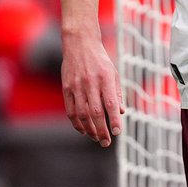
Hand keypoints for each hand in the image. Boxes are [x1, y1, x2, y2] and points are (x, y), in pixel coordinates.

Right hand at [60, 32, 124, 146]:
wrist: (79, 44)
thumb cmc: (100, 60)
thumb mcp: (113, 73)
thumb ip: (117, 93)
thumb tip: (122, 113)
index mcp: (105, 78)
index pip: (110, 103)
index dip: (114, 120)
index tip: (118, 132)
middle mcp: (90, 83)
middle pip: (96, 112)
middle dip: (102, 130)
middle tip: (106, 142)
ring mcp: (76, 86)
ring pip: (82, 114)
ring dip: (89, 129)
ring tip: (96, 138)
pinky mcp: (66, 88)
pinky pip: (71, 111)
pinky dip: (77, 123)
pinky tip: (83, 130)